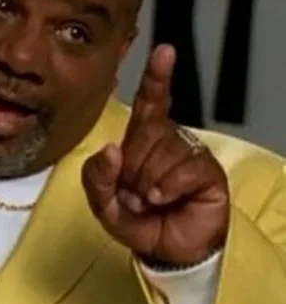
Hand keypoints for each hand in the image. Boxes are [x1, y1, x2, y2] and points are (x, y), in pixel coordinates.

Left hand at [82, 44, 228, 265]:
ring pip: (161, 154)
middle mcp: (168, 140)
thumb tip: (111, 149)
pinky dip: (168, 187)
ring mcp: (188, 154)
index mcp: (142, 140)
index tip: (164, 50)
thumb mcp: (105, 205)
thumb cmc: (139, 222)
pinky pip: (183, 168)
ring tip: (152, 201)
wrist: (169, 253)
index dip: (156, 76)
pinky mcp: (207, 171)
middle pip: (143, 136)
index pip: (150, 102)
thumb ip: (97, 179)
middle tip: (136, 195)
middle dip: (132, 172)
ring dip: (148, 186)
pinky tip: (164, 200)